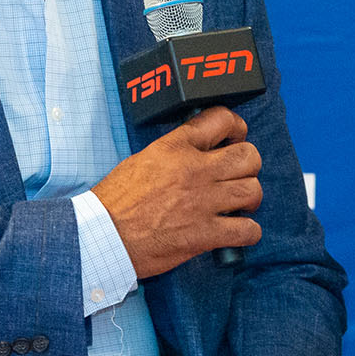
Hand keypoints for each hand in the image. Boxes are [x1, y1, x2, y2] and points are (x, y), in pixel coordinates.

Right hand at [93, 106, 261, 277]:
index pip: (222, 119)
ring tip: (240, 205)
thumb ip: (173, 151)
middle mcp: (194, 170)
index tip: (235, 138)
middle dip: (249, 165)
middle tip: (239, 175)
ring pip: (252, 190)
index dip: (236, 128)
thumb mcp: (143, 159)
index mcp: (175, 147)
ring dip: (250, 198)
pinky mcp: (204, 234)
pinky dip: (248, 232)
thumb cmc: (115, 201)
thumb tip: (195, 152)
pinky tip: (238, 231)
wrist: (102, 236)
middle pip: (249, 156)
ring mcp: (202, 202)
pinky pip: (247, 230)